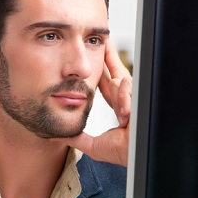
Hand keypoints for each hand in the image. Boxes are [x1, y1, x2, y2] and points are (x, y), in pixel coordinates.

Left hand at [54, 39, 131, 166]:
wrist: (139, 158)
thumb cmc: (121, 154)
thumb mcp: (93, 146)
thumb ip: (75, 138)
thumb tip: (54, 136)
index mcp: (118, 108)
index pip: (108, 84)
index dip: (102, 70)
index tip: (94, 55)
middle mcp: (128, 100)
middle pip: (117, 72)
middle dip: (110, 55)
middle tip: (102, 38)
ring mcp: (136, 98)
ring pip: (123, 81)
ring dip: (119, 94)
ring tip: (122, 115)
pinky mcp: (143, 98)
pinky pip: (130, 89)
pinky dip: (126, 100)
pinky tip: (126, 114)